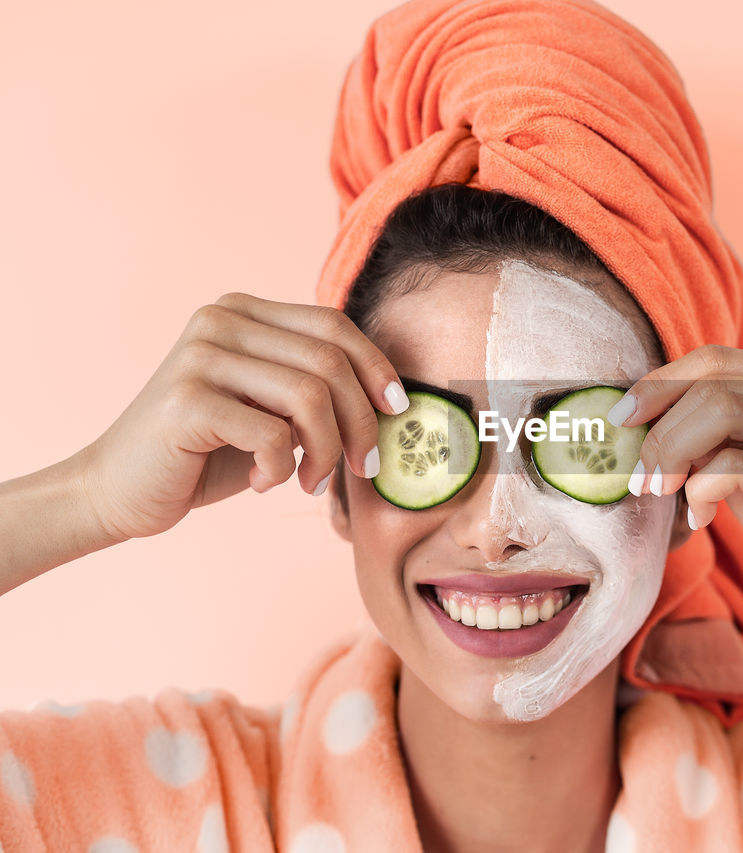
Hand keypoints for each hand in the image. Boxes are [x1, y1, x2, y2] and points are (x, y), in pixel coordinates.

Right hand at [79, 293, 406, 541]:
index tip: (396, 412)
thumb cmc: (206, 453)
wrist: (117, 490)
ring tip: (311, 481)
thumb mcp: (270, 409)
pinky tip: (262, 481)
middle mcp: (219, 320)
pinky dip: (282, 468)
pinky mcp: (186, 401)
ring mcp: (199, 356)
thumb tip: (391, 397)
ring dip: (325, 452)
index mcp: (243, 311)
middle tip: (361, 467)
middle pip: (329, 362)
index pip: (333, 326)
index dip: (376, 368)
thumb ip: (315, 389)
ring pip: (310, 398)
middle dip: (360, 422)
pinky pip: (272, 434)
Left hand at [610, 344, 742, 622]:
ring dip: (670, 453)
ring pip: (717, 411)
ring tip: (658, 491)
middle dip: (657, 425)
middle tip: (635, 473)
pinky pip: (731, 466)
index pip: (714, 359)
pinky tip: (703, 517)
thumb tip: (642, 423)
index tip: (620, 419)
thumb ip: (713, 436)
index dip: (658, 383)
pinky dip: (699, 491)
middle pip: (710, 380)